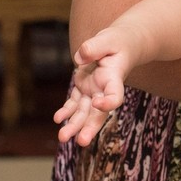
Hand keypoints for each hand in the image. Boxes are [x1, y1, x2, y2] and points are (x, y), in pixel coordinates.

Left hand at [53, 27, 139, 146]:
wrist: (121, 45)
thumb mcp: (109, 38)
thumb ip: (95, 47)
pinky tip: (58, 119)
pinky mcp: (84, 88)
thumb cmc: (118, 42)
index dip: (109, 102)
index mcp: (114, 78)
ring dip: (74, 125)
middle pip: (98, 113)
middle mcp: (104, 89)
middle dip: (89, 127)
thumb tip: (79, 58)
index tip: (98, 103)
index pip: (115, 95)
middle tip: (81, 141)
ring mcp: (93, 90)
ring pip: (84, 112)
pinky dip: (66, 111)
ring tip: (62, 137)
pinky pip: (74, 103)